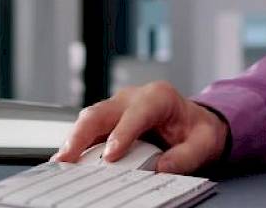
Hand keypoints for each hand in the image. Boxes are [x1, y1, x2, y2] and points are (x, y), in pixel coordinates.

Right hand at [52, 81, 228, 174]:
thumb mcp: (204, 143)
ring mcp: (117, 106)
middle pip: (101, 111)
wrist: (194, 122)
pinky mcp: (109, 119)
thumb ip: (186, 156)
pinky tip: (68, 160)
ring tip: (61, 162)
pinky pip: (90, 129)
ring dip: (73, 139)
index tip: (111, 156)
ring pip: (89, 118)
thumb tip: (163, 168)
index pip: (136, 113)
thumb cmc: (197, 129)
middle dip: (82, 134)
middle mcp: (133, 97)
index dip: (122, 134)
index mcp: (159, 97)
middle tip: (68, 157)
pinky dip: (77, 144)